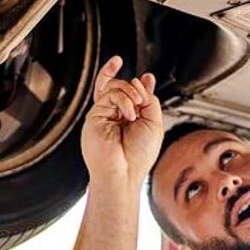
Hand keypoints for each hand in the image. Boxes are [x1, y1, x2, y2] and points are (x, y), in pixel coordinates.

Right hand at [81, 56, 162, 188]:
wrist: (124, 172)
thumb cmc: (138, 156)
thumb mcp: (154, 123)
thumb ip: (150, 101)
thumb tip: (145, 82)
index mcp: (129, 119)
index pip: (131, 95)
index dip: (138, 83)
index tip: (148, 78)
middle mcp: (115, 116)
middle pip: (118, 86)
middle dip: (134, 85)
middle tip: (142, 98)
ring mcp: (104, 115)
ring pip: (114, 87)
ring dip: (131, 91)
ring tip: (138, 105)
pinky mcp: (95, 116)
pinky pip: (109, 95)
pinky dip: (124, 100)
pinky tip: (129, 115)